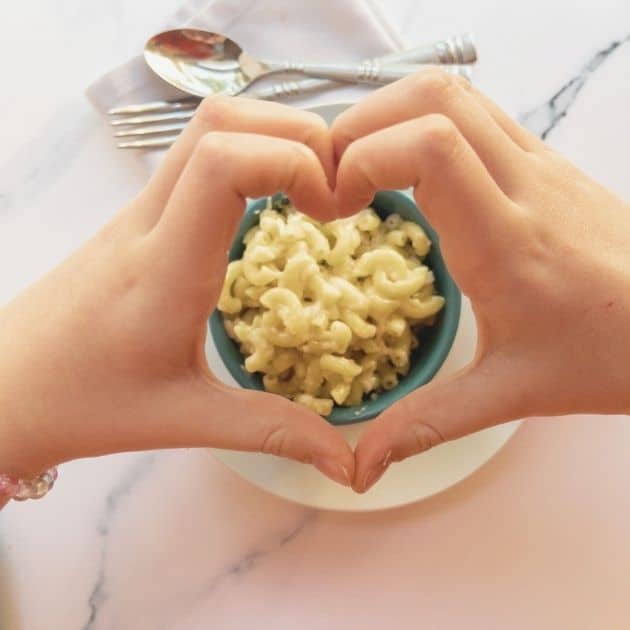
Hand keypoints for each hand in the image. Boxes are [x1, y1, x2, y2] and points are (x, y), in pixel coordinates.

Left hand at [0, 97, 353, 486]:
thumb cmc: (84, 404)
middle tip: (337, 189)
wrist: (4, 389)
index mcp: (164, 268)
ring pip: (206, 128)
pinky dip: (248, 154)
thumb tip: (346, 460)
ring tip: (315, 189)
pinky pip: (196, 156)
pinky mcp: (137, 216)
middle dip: (296, 134)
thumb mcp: (185, 419)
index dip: (293, 160)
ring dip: (272, 137)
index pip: (224, 162)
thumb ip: (272, 433)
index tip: (332, 208)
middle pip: (221, 121)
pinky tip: (271, 202)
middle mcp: (148, 221)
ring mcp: (138, 211)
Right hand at [331, 69, 629, 491]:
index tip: (332, 203)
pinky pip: (474, 110)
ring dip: (390, 113)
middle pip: (432, 97)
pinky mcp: (544, 159)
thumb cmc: (606, 355)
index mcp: (506, 241)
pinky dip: (422, 119)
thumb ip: (423, 425)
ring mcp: (538, 162)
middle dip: (360, 125)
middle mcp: (524, 184)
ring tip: (358, 167)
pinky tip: (407, 168)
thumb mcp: (506, 395)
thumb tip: (359, 466)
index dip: (362, 157)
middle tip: (331, 180)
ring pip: (454, 90)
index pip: (429, 146)